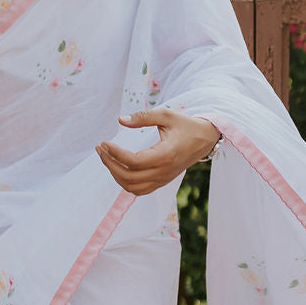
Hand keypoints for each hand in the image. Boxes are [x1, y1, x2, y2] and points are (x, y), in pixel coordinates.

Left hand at [95, 108, 221, 196]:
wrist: (205, 139)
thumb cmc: (185, 125)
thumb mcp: (166, 115)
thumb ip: (143, 117)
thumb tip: (121, 120)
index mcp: (166, 154)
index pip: (134, 162)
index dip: (115, 154)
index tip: (105, 143)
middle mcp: (164, 171)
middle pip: (129, 177)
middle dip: (110, 164)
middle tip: (100, 148)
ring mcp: (163, 179)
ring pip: (132, 187)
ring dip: (115, 174)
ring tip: (106, 157)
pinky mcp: (162, 181)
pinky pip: (139, 189)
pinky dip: (125, 182)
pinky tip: (118, 167)